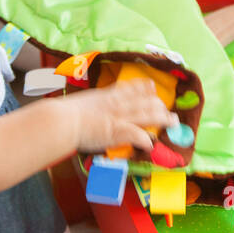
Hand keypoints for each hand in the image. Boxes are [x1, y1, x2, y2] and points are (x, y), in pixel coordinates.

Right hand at [59, 79, 177, 154]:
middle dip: (159, 105)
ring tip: (172, 122)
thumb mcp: (80, 103)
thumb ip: (90, 104)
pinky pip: (138, 135)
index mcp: (106, 95)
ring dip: (163, 119)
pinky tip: (151, 145)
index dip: (143, 87)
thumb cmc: (63, 113)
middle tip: (168, 110)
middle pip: (144, 101)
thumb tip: (88, 109)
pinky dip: (146, 140)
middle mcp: (117, 104)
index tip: (152, 87)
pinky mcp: (118, 131)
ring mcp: (119, 117)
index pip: (130, 88)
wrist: (61, 120)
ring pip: (148, 115)